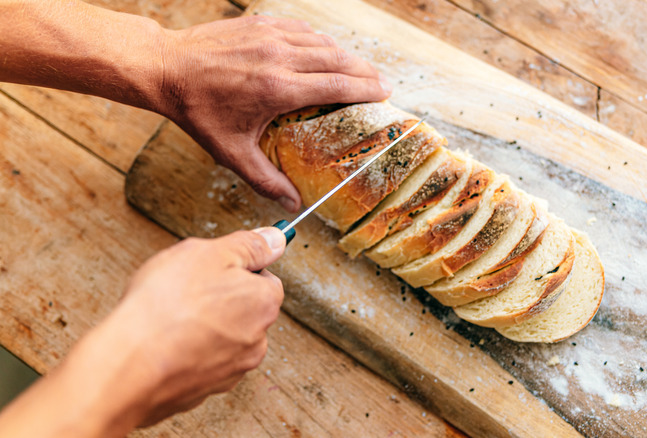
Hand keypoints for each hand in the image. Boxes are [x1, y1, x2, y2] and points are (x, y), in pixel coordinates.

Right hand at [0, 228, 285, 436]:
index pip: (265, 278)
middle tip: (185, 290)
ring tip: (170, 317)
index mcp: (264, 304)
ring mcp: (232, 370)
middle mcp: (257, 340)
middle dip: (220, 297)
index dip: (235, 268)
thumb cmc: (166, 306)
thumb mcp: (209, 253)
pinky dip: (187, 351)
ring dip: (203, 326)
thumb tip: (275, 239)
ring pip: (223, 336)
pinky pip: (200, 362)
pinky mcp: (205, 390)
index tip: (211, 268)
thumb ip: (249, 245)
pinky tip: (163, 342)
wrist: (129, 366)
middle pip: (244, 308)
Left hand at [156, 15, 392, 211]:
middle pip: (338, 60)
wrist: (166, 68)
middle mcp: (279, 57)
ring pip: (323, 41)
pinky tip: (325, 51)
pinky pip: (302, 29)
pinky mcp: (261, 22)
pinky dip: (320, 40)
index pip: (337, 85)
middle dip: (366, 71)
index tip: (385, 94)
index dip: (366, 89)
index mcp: (277, 89)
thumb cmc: (198, 111)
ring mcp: (270, 35)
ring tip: (360, 70)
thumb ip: (266, 180)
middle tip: (383, 83)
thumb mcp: (231, 153)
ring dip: (346, 56)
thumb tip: (293, 207)